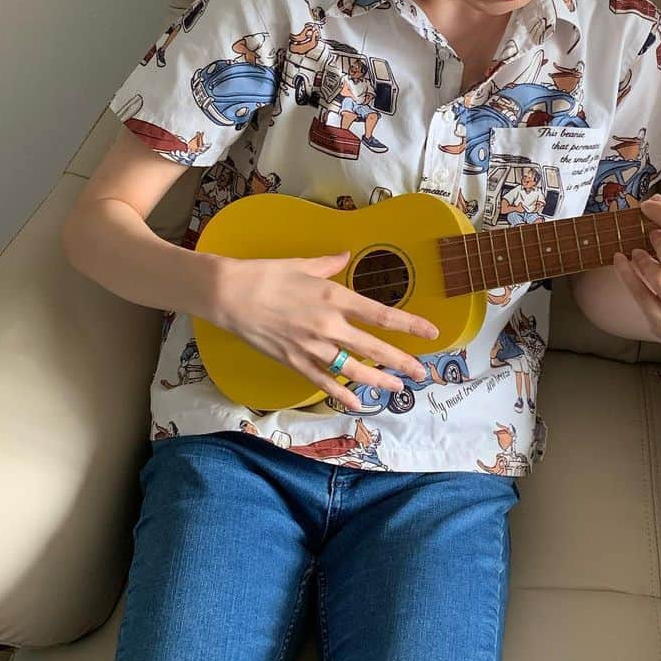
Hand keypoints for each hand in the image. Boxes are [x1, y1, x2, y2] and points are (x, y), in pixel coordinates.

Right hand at [204, 250, 438, 409]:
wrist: (229, 295)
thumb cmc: (265, 274)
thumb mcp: (302, 264)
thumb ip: (329, 264)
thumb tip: (345, 256)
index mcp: (334, 297)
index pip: (382, 315)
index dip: (410, 326)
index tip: (431, 333)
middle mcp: (329, 326)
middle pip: (375, 348)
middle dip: (402, 362)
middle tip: (422, 372)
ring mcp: (312, 347)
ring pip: (355, 370)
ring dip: (380, 381)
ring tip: (398, 388)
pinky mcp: (295, 362)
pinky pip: (324, 383)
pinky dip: (342, 395)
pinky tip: (358, 404)